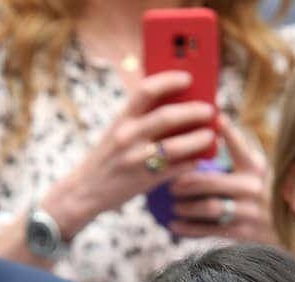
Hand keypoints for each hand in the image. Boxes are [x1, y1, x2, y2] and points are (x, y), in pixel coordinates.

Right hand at [45, 71, 216, 240]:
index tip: (188, 78)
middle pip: (168, 117)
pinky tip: (199, 158)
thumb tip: (177, 103)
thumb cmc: (106, 158)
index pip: (146, 90)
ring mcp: (136, 160)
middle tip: (209, 110)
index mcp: (121, 120)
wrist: (84, 191)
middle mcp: (127, 137)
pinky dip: (192, 162)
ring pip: (177, 146)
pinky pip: (176, 169)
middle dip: (194, 111)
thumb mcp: (116, 131)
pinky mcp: (144, 181)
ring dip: (200, 139)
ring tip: (209, 135)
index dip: (170, 80)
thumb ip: (140, 117)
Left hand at [168, 114, 274, 242]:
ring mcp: (249, 211)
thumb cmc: (271, 196)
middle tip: (171, 185)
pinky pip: (210, 230)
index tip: (214, 120)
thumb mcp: (265, 172)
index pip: (239, 147)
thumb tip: (217, 125)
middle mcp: (254, 188)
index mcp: (257, 169)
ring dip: (186, 207)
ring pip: (208, 207)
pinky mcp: (244, 232)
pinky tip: (174, 225)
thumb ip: (244, 155)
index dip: (227, 132)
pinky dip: (188, 229)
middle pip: (211, 182)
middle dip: (186, 182)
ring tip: (174, 206)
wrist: (293, 231)